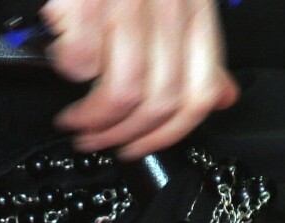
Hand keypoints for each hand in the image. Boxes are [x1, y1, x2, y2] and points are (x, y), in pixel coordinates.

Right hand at [41, 0, 239, 160]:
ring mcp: (131, 1)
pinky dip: (68, 71)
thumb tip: (222, 98)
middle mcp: (171, 7)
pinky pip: (83, 59)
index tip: (136, 147)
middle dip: (118, 136)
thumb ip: (201, 51)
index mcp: (198, 12)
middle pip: (158, 102)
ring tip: (74, 118)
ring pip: (123, 91)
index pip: (198, 96)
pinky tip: (62, 64)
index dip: (167, 136)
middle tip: (93, 138)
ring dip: (91, 118)